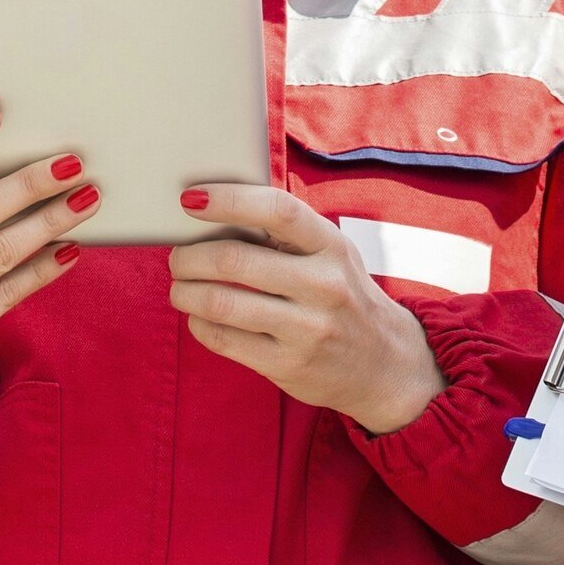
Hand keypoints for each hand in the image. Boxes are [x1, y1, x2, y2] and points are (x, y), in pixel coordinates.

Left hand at [162, 183, 444, 434]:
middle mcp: (324, 286)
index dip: (228, 200)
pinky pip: (224, 340)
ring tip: (180, 287)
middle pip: (234, 261)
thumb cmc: (343, 294)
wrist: (386, 365)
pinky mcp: (289, 366)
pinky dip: (199, 325)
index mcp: (332, 247)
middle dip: (189, 257)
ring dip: (185, 292)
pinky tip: (199, 318)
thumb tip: (212, 208)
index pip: (277, 210)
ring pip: (221, 304)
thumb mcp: (333, 254)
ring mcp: (307, 330)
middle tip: (177, 257)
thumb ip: (286, 233)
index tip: (190, 198)